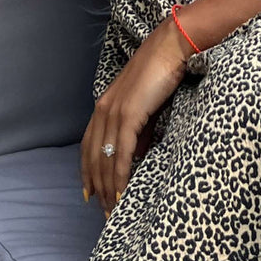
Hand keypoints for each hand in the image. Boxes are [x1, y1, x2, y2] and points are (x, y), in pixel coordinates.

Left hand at [81, 19, 189, 214]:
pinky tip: (121, 194)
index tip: (90, 195)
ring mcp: (114, 112)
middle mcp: (104, 110)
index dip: (88, 172)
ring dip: (108, 189)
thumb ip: (138, 130)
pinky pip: (120, 154)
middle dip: (98, 188)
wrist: (172, 47)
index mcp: (104, 106)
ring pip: (105, 160)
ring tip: (113, 211)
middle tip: (104, 213)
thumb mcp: (146, 106)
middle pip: (94, 158)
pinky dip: (120, 177)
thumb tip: (136, 155)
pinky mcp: (129, 115)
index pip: (89, 146)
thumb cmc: (162, 73)